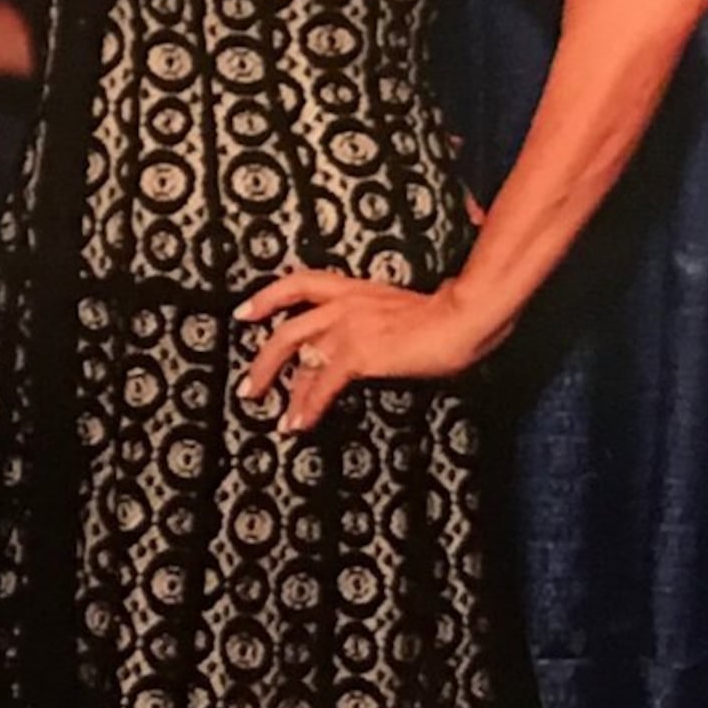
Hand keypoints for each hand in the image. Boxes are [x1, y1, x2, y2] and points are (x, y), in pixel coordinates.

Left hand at [234, 271, 506, 434]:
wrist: (462, 319)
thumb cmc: (444, 316)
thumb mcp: (398, 307)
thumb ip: (373, 317)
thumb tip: (366, 341)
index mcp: (352, 288)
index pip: (298, 284)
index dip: (267, 298)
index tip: (244, 312)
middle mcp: (343, 304)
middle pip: (286, 329)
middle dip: (263, 361)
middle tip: (249, 386)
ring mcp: (348, 327)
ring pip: (298, 357)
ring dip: (282, 390)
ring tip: (275, 417)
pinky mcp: (358, 353)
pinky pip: (322, 383)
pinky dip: (308, 406)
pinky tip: (300, 423)